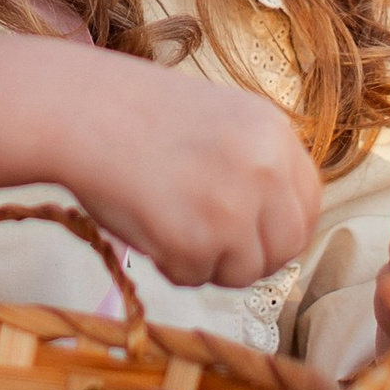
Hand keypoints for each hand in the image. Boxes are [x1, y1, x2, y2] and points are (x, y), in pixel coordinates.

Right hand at [57, 57, 322, 287]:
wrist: (79, 110)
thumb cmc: (134, 114)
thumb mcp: (219, 118)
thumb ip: (254, 163)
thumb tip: (272, 223)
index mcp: (274, 132)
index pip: (309, 202)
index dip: (281, 227)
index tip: (252, 235)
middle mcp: (266, 169)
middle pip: (287, 245)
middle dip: (250, 255)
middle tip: (209, 247)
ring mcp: (235, 207)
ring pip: (246, 271)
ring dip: (208, 262)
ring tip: (168, 226)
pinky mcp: (197, 241)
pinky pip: (197, 279)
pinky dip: (170, 265)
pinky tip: (146, 226)